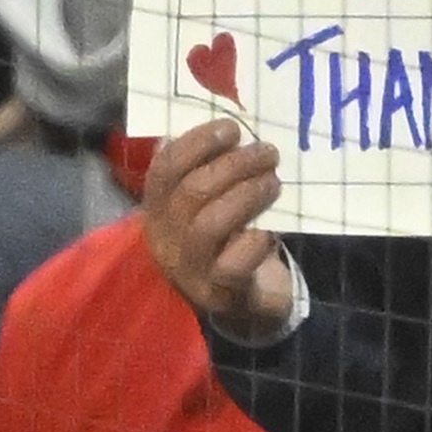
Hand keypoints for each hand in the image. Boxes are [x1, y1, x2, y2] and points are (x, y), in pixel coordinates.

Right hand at [142, 119, 293, 340]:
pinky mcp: (218, 294)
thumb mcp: (212, 203)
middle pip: (191, 192)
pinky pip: (232, 265)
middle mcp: (166, 239)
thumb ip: (212, 169)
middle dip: (234, 165)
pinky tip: (270, 230)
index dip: (197, 143)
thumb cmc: (228, 239)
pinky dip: (254, 242)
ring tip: (273, 183)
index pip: (165, 169)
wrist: (244, 303)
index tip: (231, 129)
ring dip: (247, 195)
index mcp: (158, 210)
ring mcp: (190, 269)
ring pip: (210, 224)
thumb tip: (229, 128)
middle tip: (268, 153)